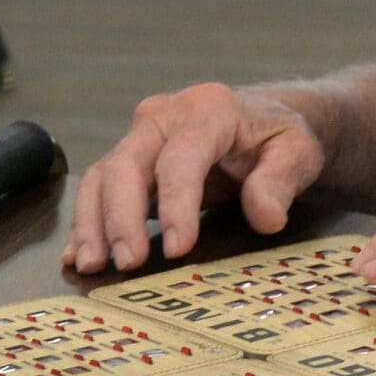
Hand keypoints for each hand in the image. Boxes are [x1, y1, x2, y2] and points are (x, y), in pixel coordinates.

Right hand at [64, 84, 325, 274]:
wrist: (261, 117)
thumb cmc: (276, 135)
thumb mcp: (296, 152)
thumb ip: (281, 181)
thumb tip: (267, 217)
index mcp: (207, 110)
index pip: (180, 159)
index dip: (176, 206)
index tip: (178, 250)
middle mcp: (163, 116)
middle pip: (128, 165)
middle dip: (122, 217)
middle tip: (128, 263)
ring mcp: (140, 136)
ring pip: (103, 176)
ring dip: (93, 223)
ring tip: (93, 265)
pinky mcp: (128, 157)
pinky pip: (99, 187)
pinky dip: (87, 221)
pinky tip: (79, 254)